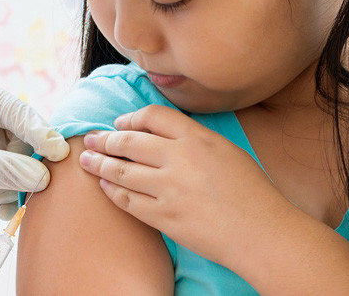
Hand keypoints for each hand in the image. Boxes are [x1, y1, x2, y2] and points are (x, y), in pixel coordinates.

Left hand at [0, 74, 68, 244]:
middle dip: (26, 165)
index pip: (17, 110)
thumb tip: (45, 178)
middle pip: (29, 139)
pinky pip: (16, 183)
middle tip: (31, 187)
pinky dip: (10, 198)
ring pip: (26, 164)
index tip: (56, 155)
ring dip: (14, 186)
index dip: (40, 132)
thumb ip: (2, 169)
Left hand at [78, 104, 295, 265]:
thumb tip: (159, 132)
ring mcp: (169, 189)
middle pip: (127, 142)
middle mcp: (179, 158)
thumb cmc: (251, 191)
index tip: (119, 124)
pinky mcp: (163, 216)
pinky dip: (111, 191)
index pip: (151, 116)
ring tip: (85, 159)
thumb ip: (192, 138)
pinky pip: (127, 200)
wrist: (262, 233)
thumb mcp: (225, 150)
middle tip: (90, 139)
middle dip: (104, 139)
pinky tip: (103, 186)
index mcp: (197, 138)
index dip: (130, 119)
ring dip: (98, 164)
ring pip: (120, 171)